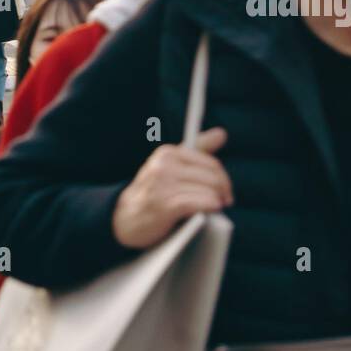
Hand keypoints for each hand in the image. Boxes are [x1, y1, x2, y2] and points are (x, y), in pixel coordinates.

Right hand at [112, 128, 232, 250]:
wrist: (125, 218)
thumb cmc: (154, 192)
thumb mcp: (172, 166)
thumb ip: (198, 149)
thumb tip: (222, 133)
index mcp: (168, 153)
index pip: (209, 162)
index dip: (223, 178)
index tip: (226, 191)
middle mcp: (164, 164)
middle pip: (211, 177)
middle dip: (222, 191)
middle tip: (224, 202)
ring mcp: (163, 184)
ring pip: (207, 191)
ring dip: (216, 202)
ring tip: (215, 208)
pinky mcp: (164, 204)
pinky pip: (198, 202)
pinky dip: (209, 207)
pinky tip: (210, 211)